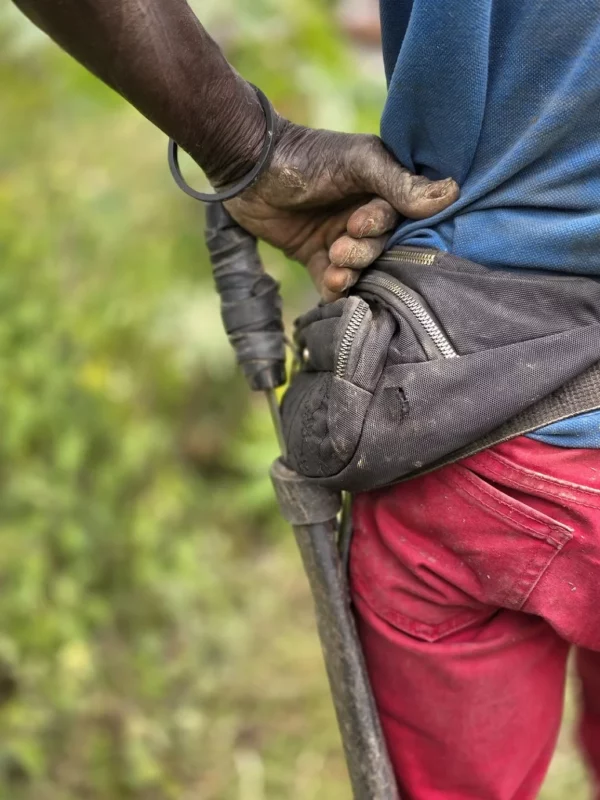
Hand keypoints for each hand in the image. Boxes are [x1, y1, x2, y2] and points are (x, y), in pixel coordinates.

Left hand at [225, 119, 458, 300]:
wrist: (248, 170)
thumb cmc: (306, 159)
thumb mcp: (358, 162)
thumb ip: (399, 182)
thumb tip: (451, 193)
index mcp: (382, 187)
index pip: (401, 219)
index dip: (382, 227)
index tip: (359, 223)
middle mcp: (365, 214)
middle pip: (382, 247)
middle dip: (363, 252)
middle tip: (341, 245)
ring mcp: (340, 237)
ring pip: (360, 267)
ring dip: (350, 271)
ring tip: (334, 262)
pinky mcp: (316, 256)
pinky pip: (334, 282)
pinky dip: (335, 289)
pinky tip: (331, 288)